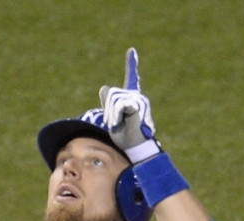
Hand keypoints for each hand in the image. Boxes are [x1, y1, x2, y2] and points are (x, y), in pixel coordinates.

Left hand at [99, 48, 159, 162]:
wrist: (134, 147)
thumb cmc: (125, 134)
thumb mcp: (112, 116)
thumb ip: (108, 102)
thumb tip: (104, 88)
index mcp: (132, 98)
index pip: (132, 77)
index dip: (131, 64)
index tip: (131, 51)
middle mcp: (137, 97)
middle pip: (111, 94)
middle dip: (108, 111)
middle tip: (116, 124)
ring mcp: (139, 101)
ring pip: (114, 101)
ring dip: (112, 116)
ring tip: (120, 125)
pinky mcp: (137, 106)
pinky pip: (120, 106)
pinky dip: (116, 117)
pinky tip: (123, 124)